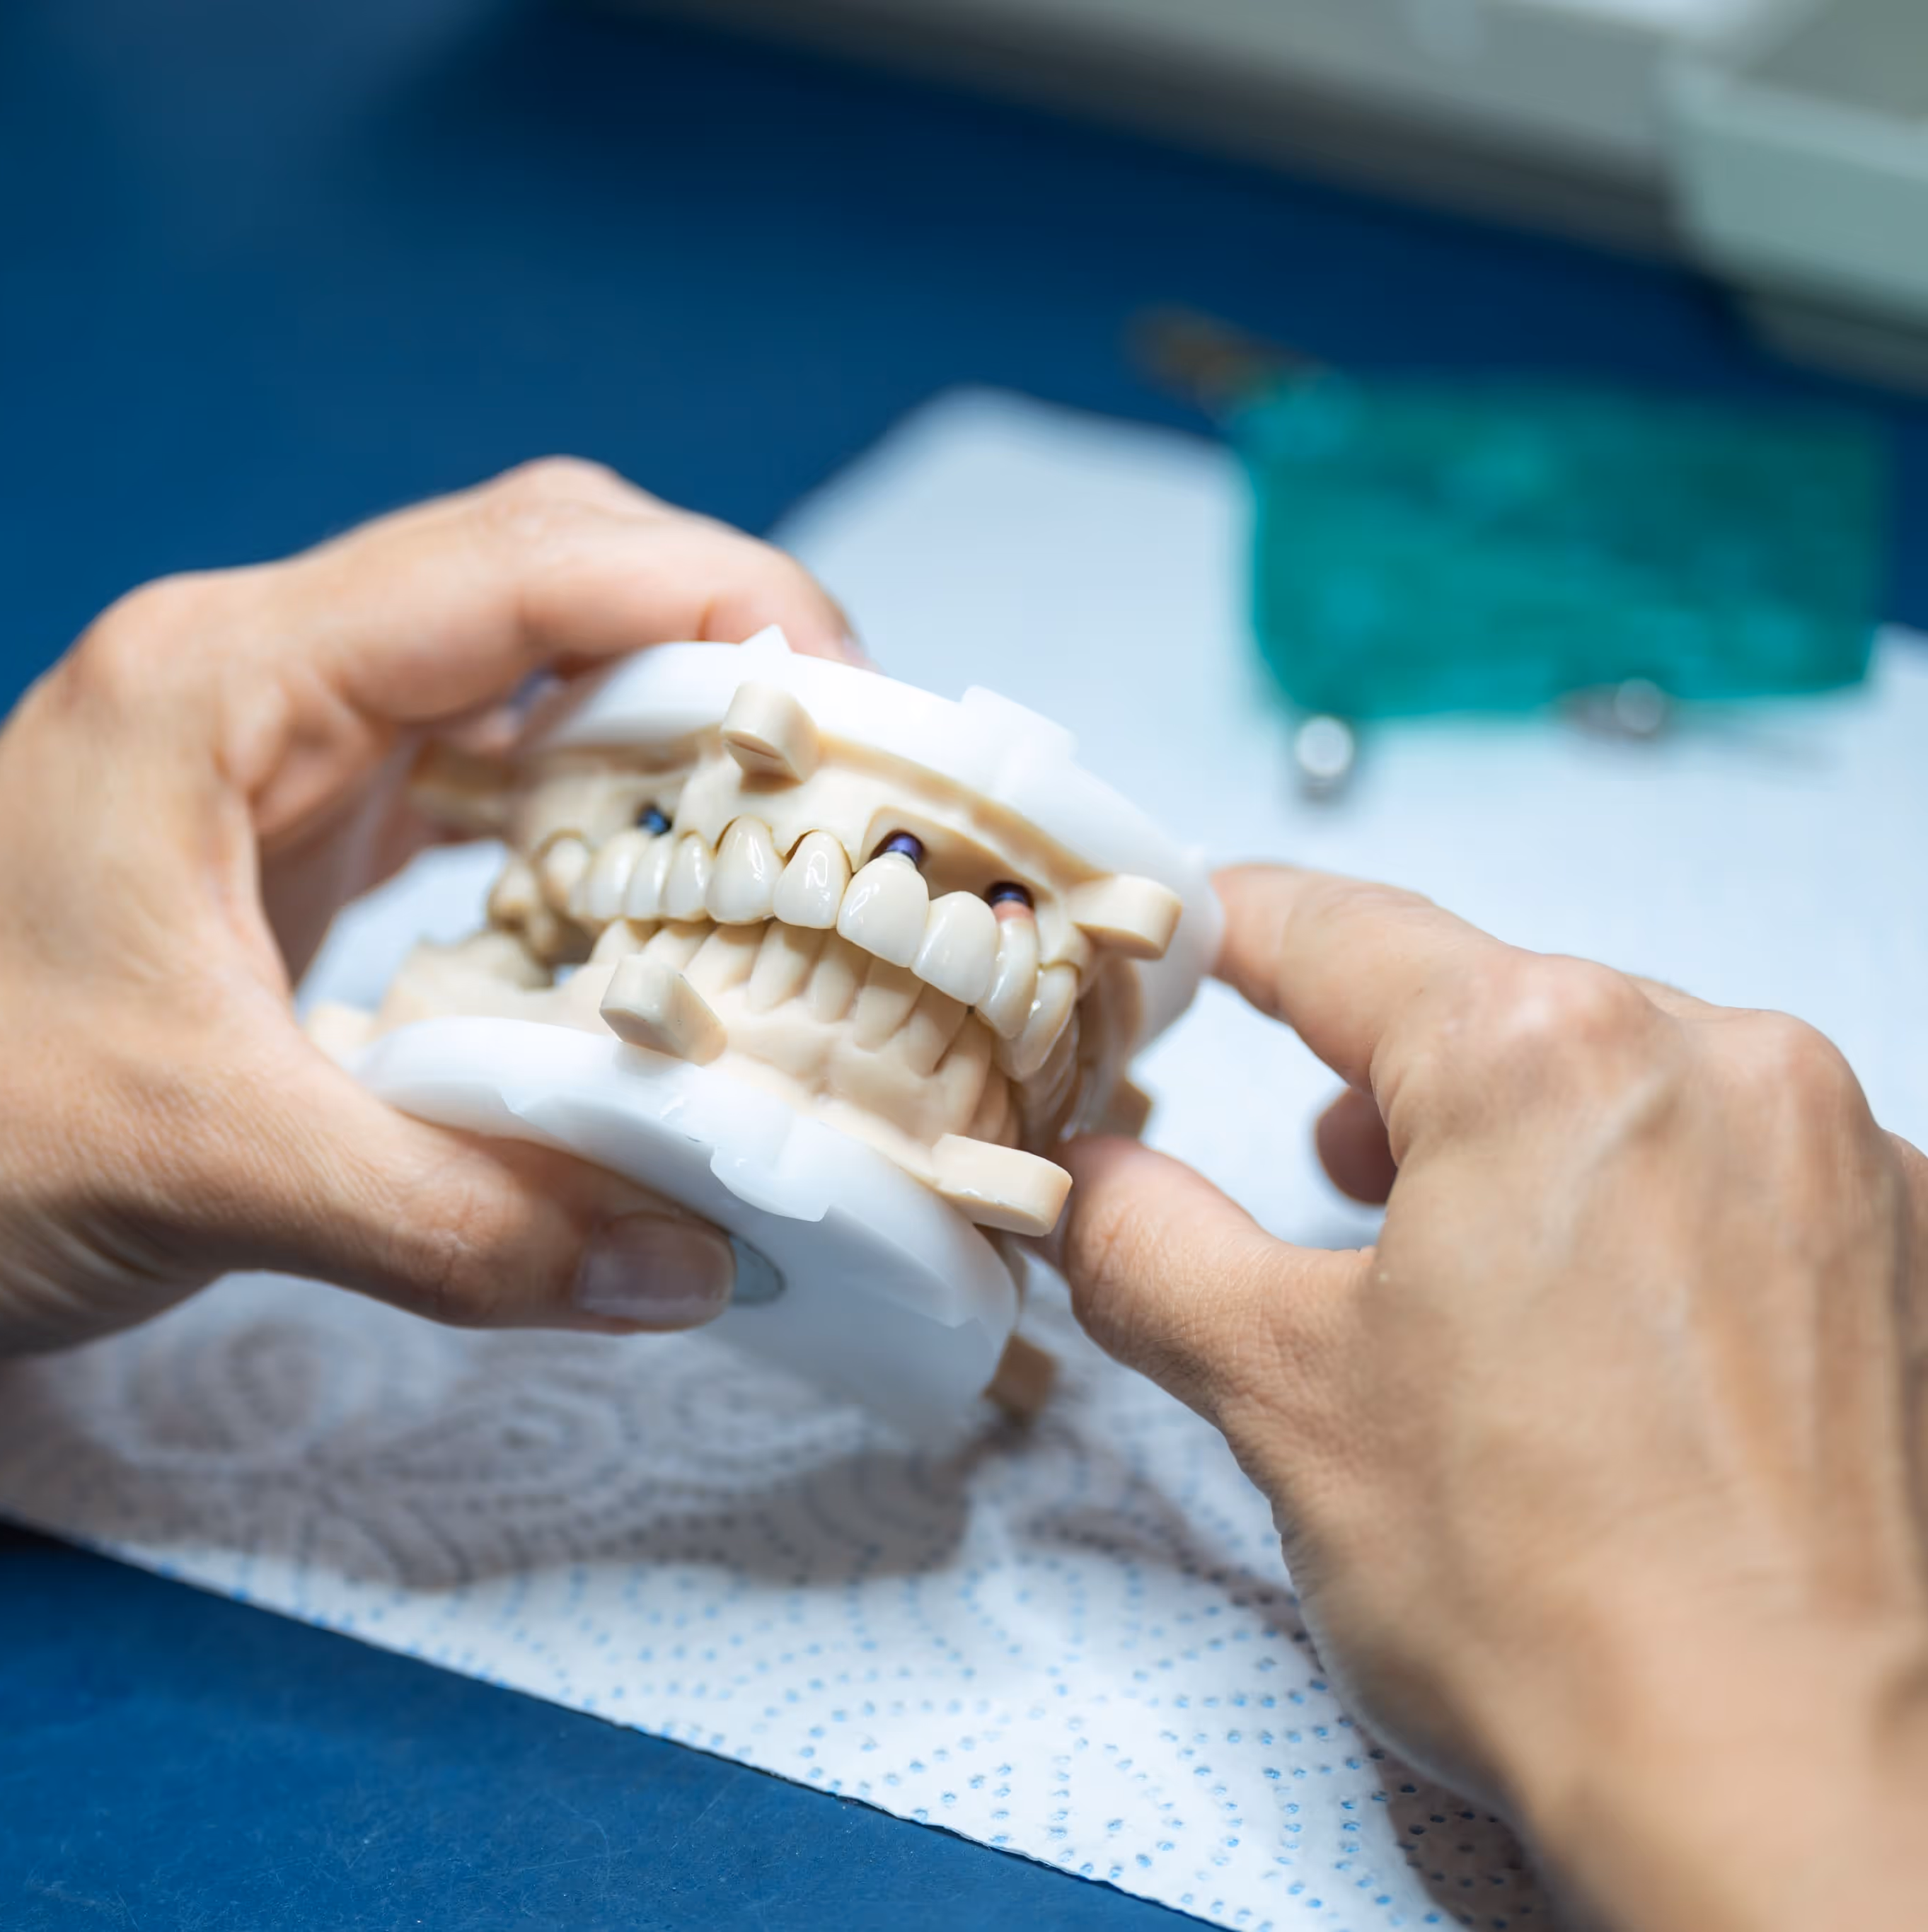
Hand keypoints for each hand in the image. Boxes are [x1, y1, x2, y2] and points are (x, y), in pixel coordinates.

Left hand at [0, 460, 853, 1380]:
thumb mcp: (208, 1171)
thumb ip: (469, 1219)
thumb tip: (692, 1260)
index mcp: (220, 678)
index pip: (523, 565)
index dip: (718, 601)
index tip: (861, 699)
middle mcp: (243, 686)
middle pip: (533, 584)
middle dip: (709, 656)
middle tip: (852, 779)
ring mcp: (247, 772)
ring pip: (500, 689)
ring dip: (647, 751)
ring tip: (791, 848)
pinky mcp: (253, 867)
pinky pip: (452, 807)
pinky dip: (564, 847)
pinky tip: (644, 931)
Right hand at [1056, 864, 1927, 1930]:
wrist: (1787, 1779)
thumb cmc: (1554, 1597)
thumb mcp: (1274, 1392)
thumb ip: (1146, 1243)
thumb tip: (1090, 1177)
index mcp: (1543, 1054)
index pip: (1330, 930)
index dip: (1213, 934)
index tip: (1159, 945)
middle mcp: (1719, 1061)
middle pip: (1486, 1012)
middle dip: (1381, 1090)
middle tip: (1311, 1192)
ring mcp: (1841, 1155)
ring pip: (1617, 1089)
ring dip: (1515, 1156)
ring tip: (1453, 1288)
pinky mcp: (1907, 1254)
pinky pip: (1731, 1171)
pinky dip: (1640, 1218)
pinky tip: (1597, 1350)